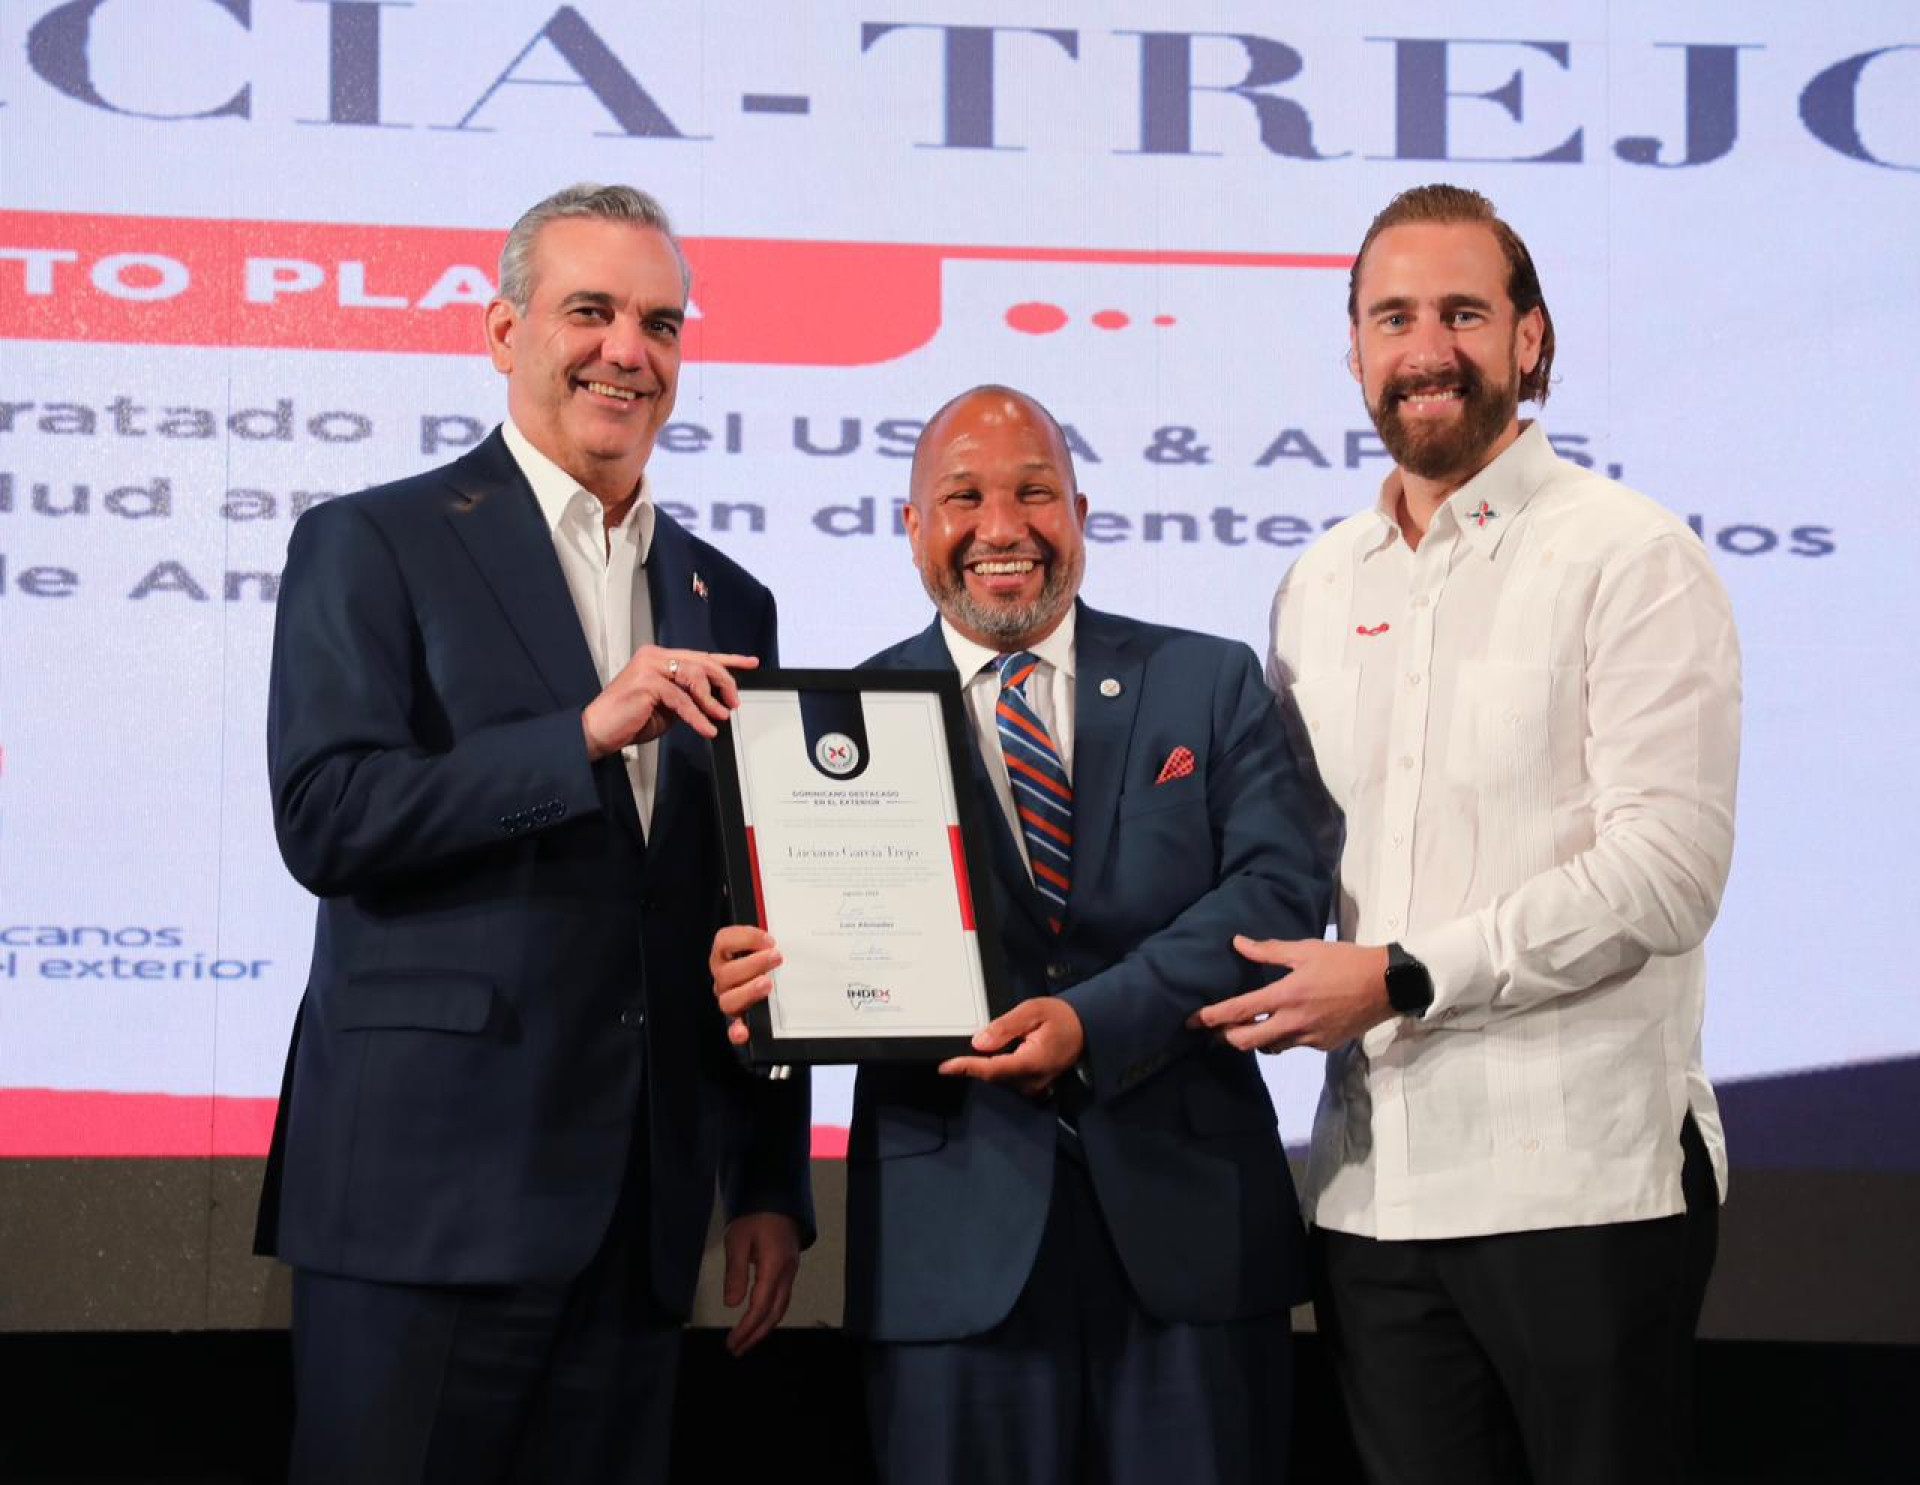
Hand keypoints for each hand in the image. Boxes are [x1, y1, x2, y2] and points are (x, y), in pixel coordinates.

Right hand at [581, 647, 759, 759]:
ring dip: (711, 700)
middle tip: (733, 701)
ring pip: (695, 677)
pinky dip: (697, 716)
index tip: (750, 663)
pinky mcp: (646, 683)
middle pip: (702, 662)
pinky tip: (706, 728)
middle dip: (724, 682)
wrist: (598, 731)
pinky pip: (682, 700)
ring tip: (720, 716)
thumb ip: (688, 697)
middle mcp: (654, 657)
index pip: (700, 656)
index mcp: (659, 658)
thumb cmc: (629, 719)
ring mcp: (649, 667)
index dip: (728, 659)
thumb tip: (714, 702)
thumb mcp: (667, 707)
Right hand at [712, 925, 781, 1047]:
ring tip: (768, 984)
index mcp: (727, 956)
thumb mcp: (770, 951)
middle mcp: (725, 979)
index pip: (724, 941)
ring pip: (728, 999)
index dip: (745, 937)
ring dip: (748, 990)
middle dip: (753, 962)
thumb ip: (773, 944)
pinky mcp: (739, 1022)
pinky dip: (737, 1030)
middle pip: (726, 972)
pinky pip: (733, 1029)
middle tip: (776, 958)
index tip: (769, 940)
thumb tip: (790, 937)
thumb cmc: (771, 967)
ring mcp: (730, 1000)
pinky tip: (744, 1031)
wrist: (776, 995)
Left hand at [720, 1212, 800, 1356]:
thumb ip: (735, 1273)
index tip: (732, 1342)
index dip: (746, 1328)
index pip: (760, 1307)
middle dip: (756, 1334)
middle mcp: (787, 1273)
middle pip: (774, 1313)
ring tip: (747, 1341)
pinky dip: (771, 1314)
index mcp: (774, 1266)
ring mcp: (791, 1271)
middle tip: (737, 1349)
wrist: (777, 1197)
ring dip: (764, 1327)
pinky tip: (760, 1319)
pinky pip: (782, 1298)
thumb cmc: (754, 1217)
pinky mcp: (790, 1268)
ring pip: (781, 1307)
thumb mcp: (737, 1241)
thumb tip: (732, 1305)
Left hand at [939, 997, 1085, 1096]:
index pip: (993, 1069)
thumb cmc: (1061, 1018)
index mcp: (1033, 1062)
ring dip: (986, 1064)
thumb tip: (979, 1042)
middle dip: (974, 1063)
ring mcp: (1034, 1086)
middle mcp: (1033, 1080)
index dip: (967, 1068)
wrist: (1086, 1029)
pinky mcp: (1033, 1086)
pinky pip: (1007, 1078)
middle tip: (962, 1051)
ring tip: (989, 1046)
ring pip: (999, 1078)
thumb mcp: (1032, 1011)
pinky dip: (996, 1067)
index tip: (946, 1067)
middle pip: (993, 1075)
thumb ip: (1005, 1027)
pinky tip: (998, 1053)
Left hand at [1187, 937, 1392, 1052]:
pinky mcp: (1323, 1046)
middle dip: (1226, 1037)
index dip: (1213, 1016)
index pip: (1240, 1011)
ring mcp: (1310, 1038)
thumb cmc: (1344, 962)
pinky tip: (1285, 1024)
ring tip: (1248, 1027)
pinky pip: (1293, 1045)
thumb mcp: (1306, 950)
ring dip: (1255, 1039)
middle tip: (1214, 1031)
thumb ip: (1269, 950)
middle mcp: (1294, 1022)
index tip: (1193, 1020)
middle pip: (1248, 1041)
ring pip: (1270, 1047)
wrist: (1386, 985)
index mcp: (1287, 995)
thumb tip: (1238, 943)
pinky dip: (1283, 1037)